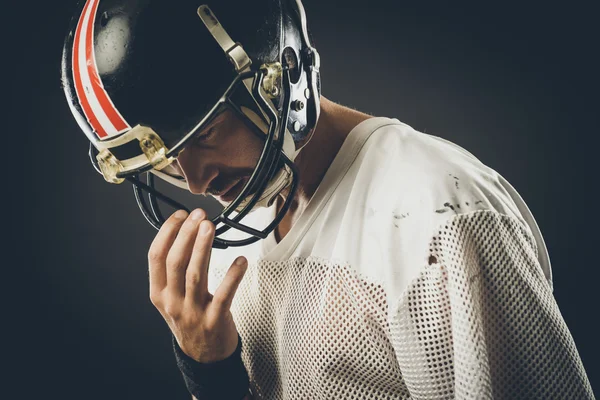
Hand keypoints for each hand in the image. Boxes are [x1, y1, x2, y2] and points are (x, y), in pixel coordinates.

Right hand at [148, 208, 247, 362]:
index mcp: (158, 293)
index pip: (156, 257)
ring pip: (195, 275)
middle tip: (199, 215)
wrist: (204, 356)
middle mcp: (172, 302)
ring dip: (203, 248)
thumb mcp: (174, 296)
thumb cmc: (190, 318)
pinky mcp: (214, 321)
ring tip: (210, 226)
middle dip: (186, 234)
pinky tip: (241, 260)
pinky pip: (224, 295)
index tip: (181, 214)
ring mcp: (192, 313)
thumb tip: (189, 231)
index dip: (167, 233)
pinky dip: (233, 276)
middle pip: (175, 262)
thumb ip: (177, 270)